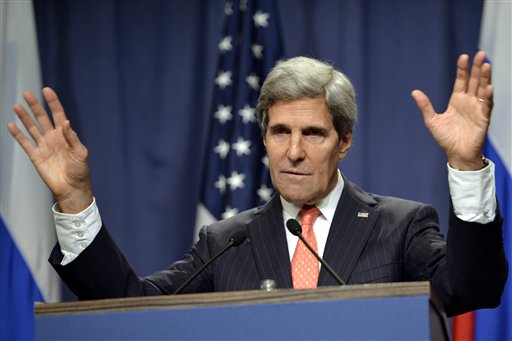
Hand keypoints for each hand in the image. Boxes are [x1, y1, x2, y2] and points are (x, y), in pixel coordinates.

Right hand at [7, 87, 92, 212]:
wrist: (72, 188)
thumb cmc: (80, 171)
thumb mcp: (81, 153)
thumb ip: (72, 138)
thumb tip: (65, 122)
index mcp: (65, 135)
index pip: (58, 114)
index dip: (53, 102)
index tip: (47, 90)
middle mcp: (53, 138)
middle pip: (42, 118)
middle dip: (35, 106)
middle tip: (27, 93)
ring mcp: (43, 146)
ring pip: (31, 128)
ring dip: (24, 117)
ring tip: (16, 106)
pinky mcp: (35, 156)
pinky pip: (25, 143)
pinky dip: (17, 134)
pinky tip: (11, 125)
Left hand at [412, 51, 492, 169]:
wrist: (456, 155)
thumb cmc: (445, 138)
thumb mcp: (432, 121)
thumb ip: (425, 106)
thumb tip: (414, 92)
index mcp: (457, 101)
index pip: (461, 81)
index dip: (462, 69)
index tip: (463, 57)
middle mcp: (469, 102)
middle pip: (474, 81)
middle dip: (477, 68)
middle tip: (479, 54)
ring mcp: (477, 109)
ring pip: (483, 89)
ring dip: (485, 78)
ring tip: (486, 65)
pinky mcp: (483, 118)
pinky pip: (487, 105)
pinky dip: (488, 96)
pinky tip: (488, 88)